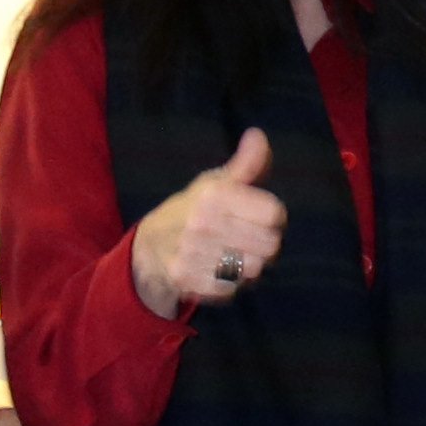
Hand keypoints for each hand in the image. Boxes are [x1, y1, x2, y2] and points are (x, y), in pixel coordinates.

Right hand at [130, 126, 283, 320]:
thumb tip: (258, 135)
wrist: (150, 245)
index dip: (275, 217)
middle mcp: (201, 222)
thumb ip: (246, 164)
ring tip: (234, 255)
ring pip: (254, 270)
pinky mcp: (187, 279)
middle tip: (249, 240)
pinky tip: (219, 271)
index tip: (262, 217)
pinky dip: (231, 284)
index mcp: (213, 195)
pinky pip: (233, 289)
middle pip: (270, 245)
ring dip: (250, 266)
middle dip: (265, 244)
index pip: (274, 214)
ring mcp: (192, 252)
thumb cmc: (195, 209)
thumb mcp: (217, 183)